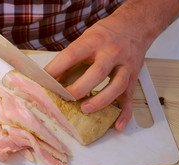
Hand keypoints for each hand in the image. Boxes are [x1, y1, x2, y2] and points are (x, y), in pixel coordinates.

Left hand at [44, 15, 148, 130]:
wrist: (134, 25)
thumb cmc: (105, 35)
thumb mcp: (85, 39)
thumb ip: (70, 60)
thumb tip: (50, 80)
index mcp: (94, 41)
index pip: (72, 55)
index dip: (56, 69)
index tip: (43, 82)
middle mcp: (111, 53)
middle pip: (97, 72)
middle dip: (80, 88)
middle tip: (66, 99)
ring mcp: (125, 66)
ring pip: (116, 86)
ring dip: (101, 101)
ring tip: (86, 109)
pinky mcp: (133, 78)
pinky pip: (130, 98)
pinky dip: (125, 113)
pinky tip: (117, 125)